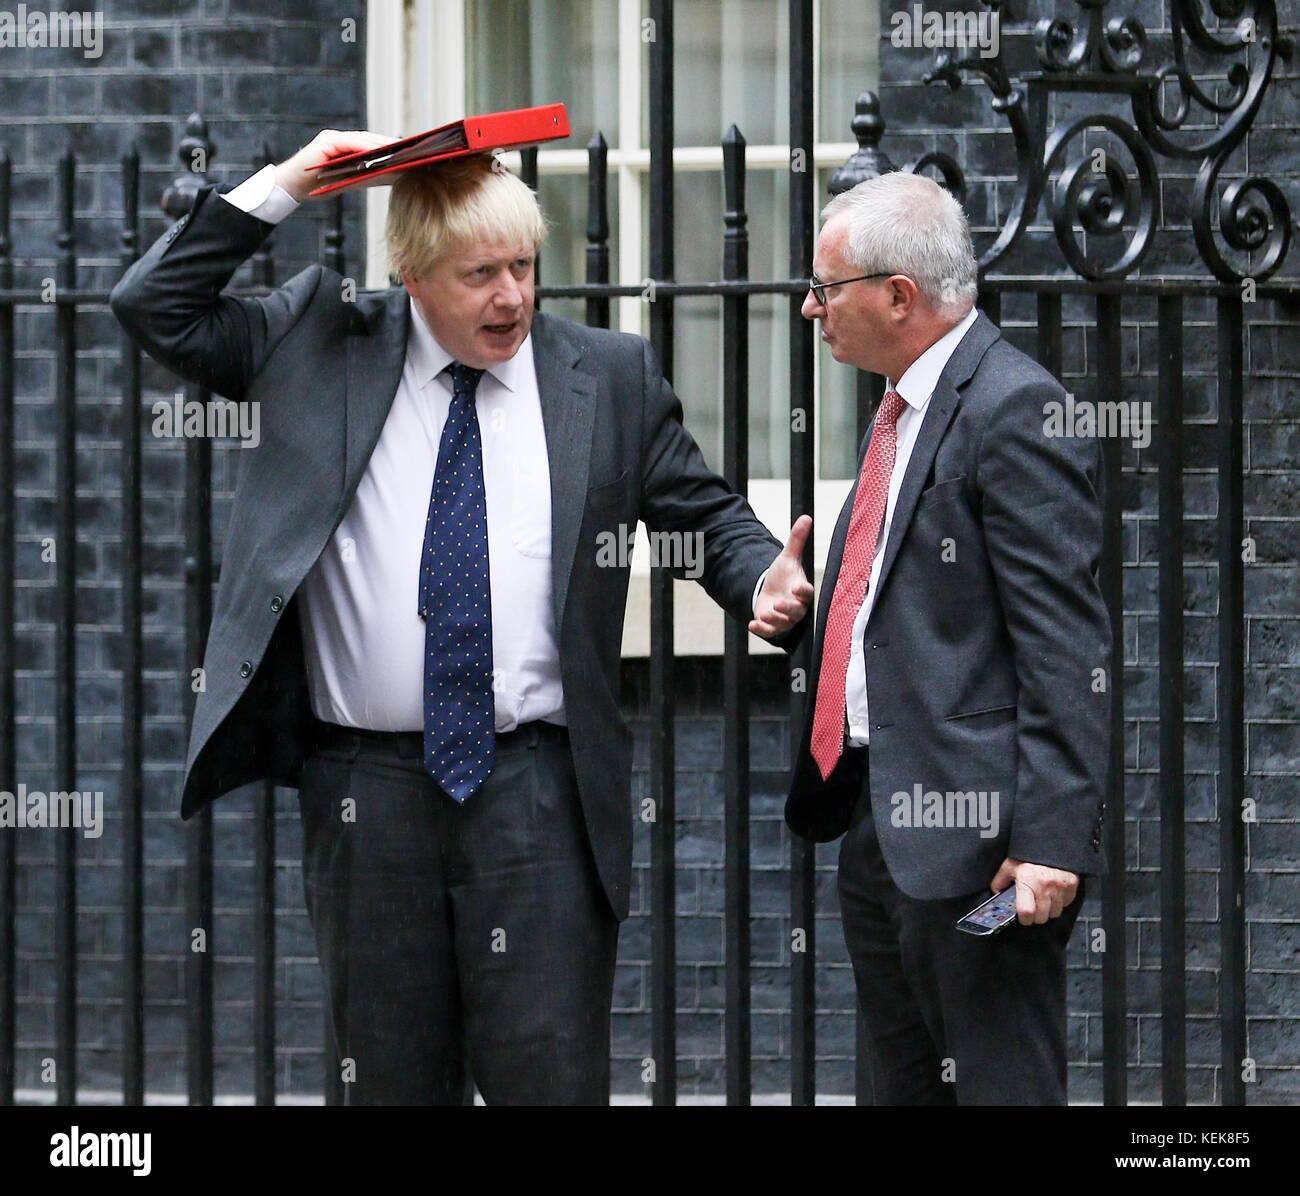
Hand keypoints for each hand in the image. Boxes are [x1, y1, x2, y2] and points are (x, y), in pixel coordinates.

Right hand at [274, 129, 398, 202]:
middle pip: (370, 139)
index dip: (390, 148)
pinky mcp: (326, 142)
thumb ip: (366, 175)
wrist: (293, 188)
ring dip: (381, 144)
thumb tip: (392, 175)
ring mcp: (332, 138)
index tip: (410, 153)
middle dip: (390, 144)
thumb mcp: (349, 181)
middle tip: (411, 148)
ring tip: (399, 149)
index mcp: (346, 147)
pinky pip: (350, 143)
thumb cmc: (319, 186)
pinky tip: (379, 152)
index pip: (372, 145)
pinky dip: (365, 147)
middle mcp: (340, 139)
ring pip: (362, 139)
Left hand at [749, 515, 813, 638]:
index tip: (797, 588)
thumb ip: (796, 540)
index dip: (803, 592)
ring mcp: (785, 618)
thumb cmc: (784, 576)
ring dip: (774, 620)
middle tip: (779, 603)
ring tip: (765, 613)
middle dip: (788, 608)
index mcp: (801, 590)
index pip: (807, 593)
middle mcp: (796, 607)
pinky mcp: (773, 626)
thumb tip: (806, 517)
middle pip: (797, 611)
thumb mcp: (787, 557)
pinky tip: (752, 624)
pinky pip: (770, 632)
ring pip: (784, 623)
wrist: (772, 591)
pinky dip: (762, 629)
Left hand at [989, 858, 1078, 924]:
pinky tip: (1053, 893)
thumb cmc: (1029, 854)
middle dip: (1036, 916)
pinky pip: (1066, 904)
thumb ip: (1001, 880)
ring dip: (1048, 910)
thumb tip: (996, 892)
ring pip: (1055, 913)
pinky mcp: (1071, 886)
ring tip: (1043, 899)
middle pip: (1042, 917)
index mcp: (1028, 881)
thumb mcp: (1010, 864)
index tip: (1023, 917)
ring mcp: (1060, 887)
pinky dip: (1060, 902)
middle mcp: (1045, 886)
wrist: (1051, 841)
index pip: (1027, 912)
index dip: (1024, 919)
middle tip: (1032, 908)